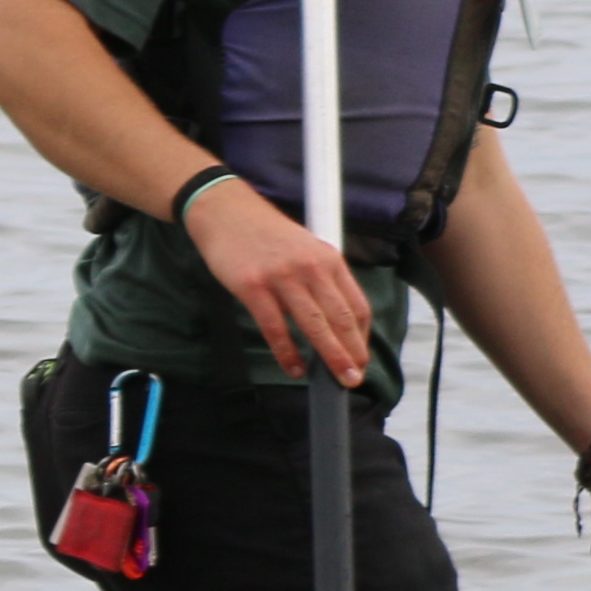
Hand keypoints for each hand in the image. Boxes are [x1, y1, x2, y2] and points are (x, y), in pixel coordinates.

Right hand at [186, 179, 370, 388]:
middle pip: (340, 318)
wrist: (227, 212)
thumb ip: (322, 280)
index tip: (362, 356)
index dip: (362, 335)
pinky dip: (287, 352)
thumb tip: (336, 319)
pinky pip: (275, 327)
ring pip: (314, 325)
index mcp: (330, 260)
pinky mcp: (253, 287)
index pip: (357, 305)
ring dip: (329, 356)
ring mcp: (283, 278)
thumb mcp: (307, 250)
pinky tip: (294, 368)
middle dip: (352, 352)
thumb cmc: (268, 235)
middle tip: (356, 378)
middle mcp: (312, 268)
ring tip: (337, 378)